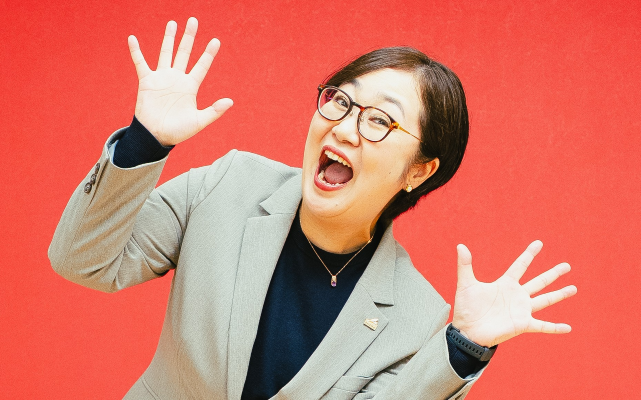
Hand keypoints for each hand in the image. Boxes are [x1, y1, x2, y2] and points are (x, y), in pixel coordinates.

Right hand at [128, 17, 232, 145]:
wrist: (156, 136)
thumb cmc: (178, 131)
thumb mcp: (199, 122)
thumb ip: (214, 111)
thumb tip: (230, 101)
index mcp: (191, 87)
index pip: (202, 66)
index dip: (208, 54)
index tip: (216, 41)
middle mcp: (177, 79)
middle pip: (184, 53)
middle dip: (189, 37)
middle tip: (193, 20)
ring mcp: (162, 78)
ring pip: (166, 53)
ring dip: (169, 38)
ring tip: (173, 23)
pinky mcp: (147, 82)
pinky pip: (141, 63)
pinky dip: (136, 51)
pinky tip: (133, 38)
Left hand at [451, 241, 576, 347]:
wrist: (467, 331)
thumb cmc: (466, 309)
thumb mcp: (466, 284)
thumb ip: (464, 265)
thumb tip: (460, 245)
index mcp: (505, 284)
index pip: (520, 265)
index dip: (529, 254)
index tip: (539, 243)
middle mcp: (516, 296)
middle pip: (539, 281)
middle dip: (553, 273)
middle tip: (567, 265)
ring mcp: (521, 310)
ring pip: (545, 300)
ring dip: (559, 294)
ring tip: (574, 288)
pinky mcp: (522, 324)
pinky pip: (543, 326)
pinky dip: (555, 327)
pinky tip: (569, 328)